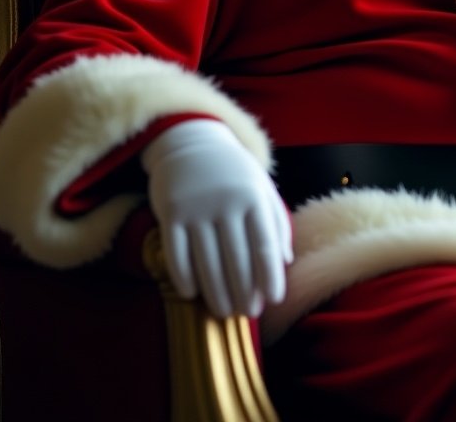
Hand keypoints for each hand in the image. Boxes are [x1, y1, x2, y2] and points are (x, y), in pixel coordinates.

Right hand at [142, 119, 292, 316]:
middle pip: (236, 259)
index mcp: (253, 196)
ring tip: (224, 312)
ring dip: (216, 293)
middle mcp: (226, 202)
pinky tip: (191, 294)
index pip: (264, 245)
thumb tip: (284, 262)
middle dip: (243, 292)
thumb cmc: (234, 172)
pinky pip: (176, 253)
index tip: (273, 300)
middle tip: (247, 313)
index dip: (269, 276)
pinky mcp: (170, 211)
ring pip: (206, 262)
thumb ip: (276, 222)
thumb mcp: (262, 188)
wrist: (193, 142)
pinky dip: (184, 277)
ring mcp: (197, 207)